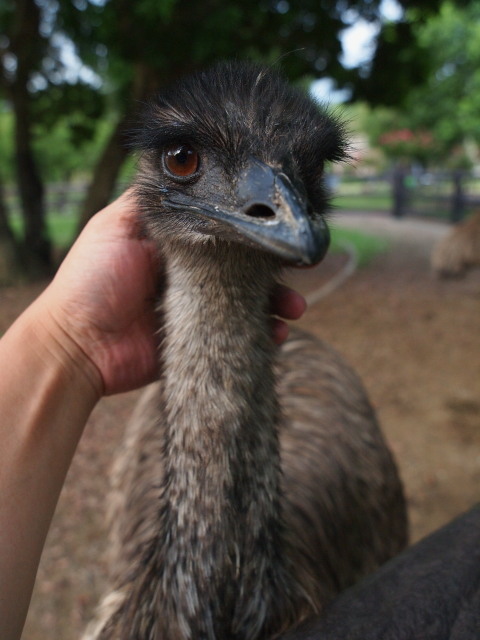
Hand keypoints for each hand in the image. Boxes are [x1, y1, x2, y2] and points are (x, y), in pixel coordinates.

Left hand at [38, 192, 305, 396]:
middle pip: (244, 268)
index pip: (223, 231)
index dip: (252, 229)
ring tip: (293, 308)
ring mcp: (198, 309)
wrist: (77, 343)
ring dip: (277, 304)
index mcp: (174, 245)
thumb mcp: (117, 224)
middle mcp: (190, 275)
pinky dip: (264, 335)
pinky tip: (278, 333)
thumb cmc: (91, 278)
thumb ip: (152, 201)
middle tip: (300, 268)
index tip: (278, 223)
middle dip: (273, 270)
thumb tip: (182, 166)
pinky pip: (240, 336)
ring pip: (249, 302)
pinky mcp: (201, 341)